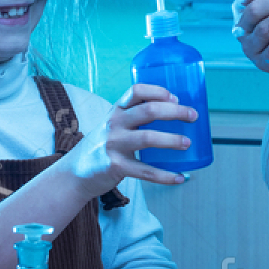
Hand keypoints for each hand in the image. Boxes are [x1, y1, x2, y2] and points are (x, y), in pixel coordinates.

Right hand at [62, 84, 198, 193]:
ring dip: (172, 140)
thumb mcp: (114, 126)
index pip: (136, 91)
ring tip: (188, 144)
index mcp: (116, 110)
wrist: (75, 173)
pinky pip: (145, 171)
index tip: (175, 97)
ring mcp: (114, 145)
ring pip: (148, 138)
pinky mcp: (115, 167)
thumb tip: (174, 110)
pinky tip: (179, 177)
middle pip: (148, 111)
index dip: (158, 91)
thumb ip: (135, 118)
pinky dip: (164, 175)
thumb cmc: (104, 146)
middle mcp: (114, 124)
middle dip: (175, 111)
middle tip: (193, 116)